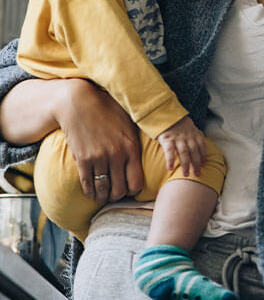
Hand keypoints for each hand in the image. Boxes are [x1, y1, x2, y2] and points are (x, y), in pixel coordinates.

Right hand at [55, 79, 143, 201]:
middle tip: (114, 195)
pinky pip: (87, 184)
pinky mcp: (82, 159)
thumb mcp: (128, 122)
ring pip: (103, 190)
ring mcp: (99, 158)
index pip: (137, 182)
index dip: (133, 190)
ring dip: (103, 197)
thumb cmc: (105, 109)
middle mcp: (116, 155)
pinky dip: (89, 192)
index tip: (128, 189)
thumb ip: (135, 141)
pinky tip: (91, 193)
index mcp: (131, 147)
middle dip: (117, 196)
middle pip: (120, 190)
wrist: (78, 102)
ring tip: (102, 197)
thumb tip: (149, 150)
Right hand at [157, 116, 206, 176]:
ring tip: (185, 175)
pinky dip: (170, 160)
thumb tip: (196, 142)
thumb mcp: (187, 123)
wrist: (162, 111)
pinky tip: (170, 168)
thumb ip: (191, 132)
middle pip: (194, 152)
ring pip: (184, 153)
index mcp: (193, 132)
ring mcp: (177, 137)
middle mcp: (187, 136)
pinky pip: (169, 151)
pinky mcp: (167, 139)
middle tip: (197, 175)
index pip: (201, 145)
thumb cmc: (174, 120)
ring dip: (186, 165)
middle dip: (196, 164)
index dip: (203, 155)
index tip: (204, 164)